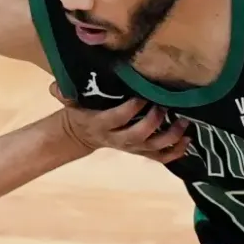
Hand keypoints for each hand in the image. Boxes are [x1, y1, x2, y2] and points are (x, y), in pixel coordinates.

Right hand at [53, 85, 190, 163]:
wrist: (83, 134)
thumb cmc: (81, 111)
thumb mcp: (70, 101)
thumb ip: (64, 93)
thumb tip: (55, 87)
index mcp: (101, 123)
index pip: (117, 118)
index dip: (131, 108)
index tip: (142, 95)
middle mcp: (118, 138)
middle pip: (138, 135)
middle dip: (152, 122)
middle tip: (163, 107)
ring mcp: (132, 147)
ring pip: (153, 147)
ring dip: (170, 137)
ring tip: (184, 123)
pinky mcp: (141, 151)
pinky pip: (160, 157)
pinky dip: (175, 152)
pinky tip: (188, 141)